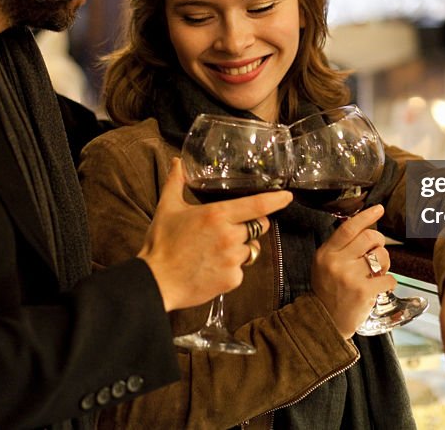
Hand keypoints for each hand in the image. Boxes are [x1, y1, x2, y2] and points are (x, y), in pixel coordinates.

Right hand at [139, 158, 291, 310]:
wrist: (156, 282)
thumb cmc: (161, 244)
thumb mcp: (168, 208)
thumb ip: (176, 182)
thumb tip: (177, 162)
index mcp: (217, 215)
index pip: (257, 204)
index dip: (276, 200)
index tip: (288, 196)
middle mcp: (230, 236)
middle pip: (259, 226)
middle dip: (252, 225)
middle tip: (231, 229)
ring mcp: (233, 260)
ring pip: (250, 249)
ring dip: (240, 248)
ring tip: (214, 252)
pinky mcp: (233, 280)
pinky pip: (241, 270)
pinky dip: (231, 269)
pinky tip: (211, 268)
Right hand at [311, 204, 397, 338]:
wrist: (325, 321)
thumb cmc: (328, 290)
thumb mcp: (324, 264)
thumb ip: (340, 246)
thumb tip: (363, 226)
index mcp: (326, 253)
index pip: (349, 227)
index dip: (366, 216)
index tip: (379, 208)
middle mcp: (337, 262)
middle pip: (370, 237)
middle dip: (379, 243)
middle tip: (376, 252)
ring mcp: (351, 277)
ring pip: (382, 256)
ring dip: (384, 263)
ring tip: (375, 273)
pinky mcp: (364, 291)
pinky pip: (389, 278)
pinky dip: (388, 282)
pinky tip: (379, 287)